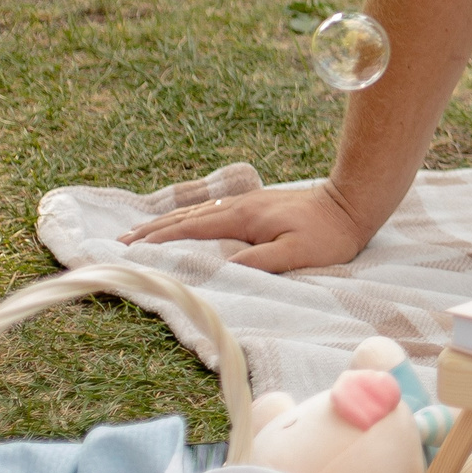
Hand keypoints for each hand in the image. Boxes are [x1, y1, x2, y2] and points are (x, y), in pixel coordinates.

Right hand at [118, 184, 371, 273]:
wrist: (352, 204)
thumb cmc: (328, 235)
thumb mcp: (295, 254)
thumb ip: (259, 261)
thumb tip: (221, 269)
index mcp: (243, 218)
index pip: (190, 230)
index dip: (159, 240)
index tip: (130, 248)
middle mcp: (239, 206)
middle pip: (185, 217)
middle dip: (151, 230)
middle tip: (119, 240)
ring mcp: (247, 203)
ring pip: (196, 212)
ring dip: (166, 222)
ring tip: (140, 231)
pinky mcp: (257, 204)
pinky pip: (211, 210)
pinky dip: (187, 216)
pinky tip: (183, 221)